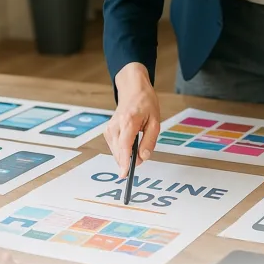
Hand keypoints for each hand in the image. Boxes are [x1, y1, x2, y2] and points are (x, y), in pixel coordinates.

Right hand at [105, 62, 161, 176]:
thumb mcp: (155, 121)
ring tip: (138, 143)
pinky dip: (122, 150)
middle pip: (119, 151)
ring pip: (116, 151)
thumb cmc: (145, 103)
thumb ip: (149, 141)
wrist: (133, 89)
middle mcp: (116, 125)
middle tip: (141, 155)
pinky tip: (130, 144)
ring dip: (126, 155)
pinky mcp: (108, 131)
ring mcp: (109, 128)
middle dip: (129, 160)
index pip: (124, 146)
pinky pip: (114, 147)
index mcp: (129, 121)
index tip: (125, 174)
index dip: (125, 161)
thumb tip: (143, 157)